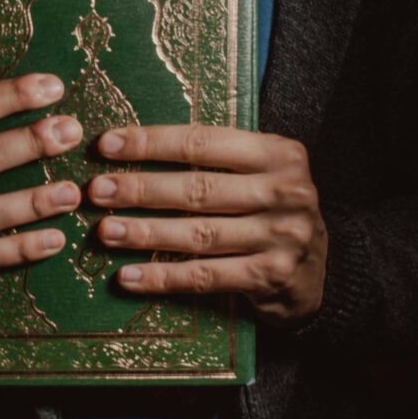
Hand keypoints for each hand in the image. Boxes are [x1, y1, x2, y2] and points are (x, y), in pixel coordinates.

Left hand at [89, 125, 327, 326]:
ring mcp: (281, 236)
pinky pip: (205, 276)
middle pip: (198, 189)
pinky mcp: (271, 277)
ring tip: (105, 231)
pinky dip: (163, 277)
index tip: (108, 145)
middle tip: (97, 191)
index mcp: (278, 153)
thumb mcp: (260, 173)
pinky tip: (129, 276)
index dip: (152, 143)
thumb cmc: (271, 212)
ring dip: (145, 233)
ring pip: (198, 234)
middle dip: (141, 189)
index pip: (204, 141)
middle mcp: (285, 192)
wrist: (320, 272)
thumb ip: (216, 157)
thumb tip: (133, 148)